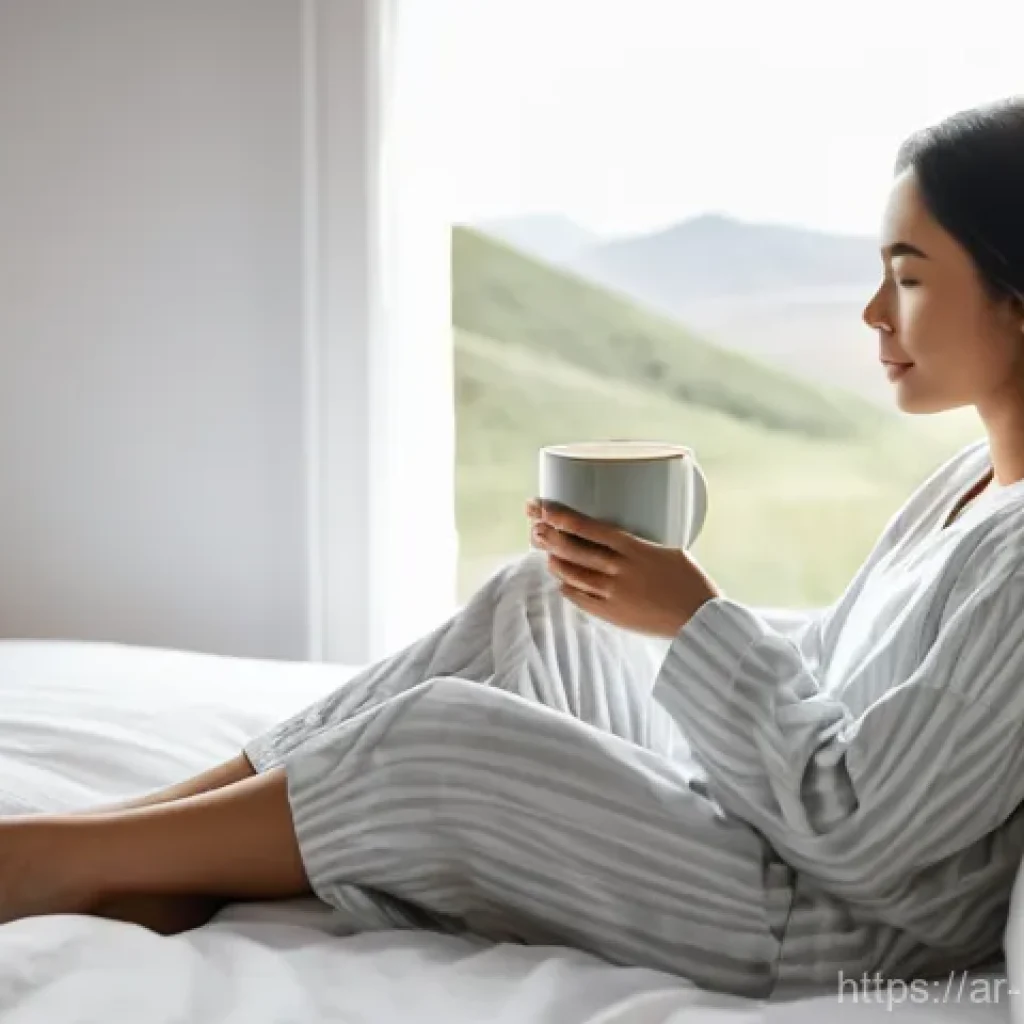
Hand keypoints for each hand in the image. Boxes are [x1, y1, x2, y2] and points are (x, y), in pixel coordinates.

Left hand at [525, 498, 721, 637]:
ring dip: (554, 561)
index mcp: (633, 547)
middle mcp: (618, 568)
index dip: (561, 517)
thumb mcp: (667, 549)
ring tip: (548, 554)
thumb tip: (616, 532)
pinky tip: (561, 581)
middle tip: (535, 528)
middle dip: (549, 536)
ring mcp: (612, 592)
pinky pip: (579, 598)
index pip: (587, 527)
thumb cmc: (689, 580)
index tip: (544, 507)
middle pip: (572, 549)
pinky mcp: (611, 614)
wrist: (700, 618)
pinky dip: (566, 587)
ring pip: (571, 573)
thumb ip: (637, 542)